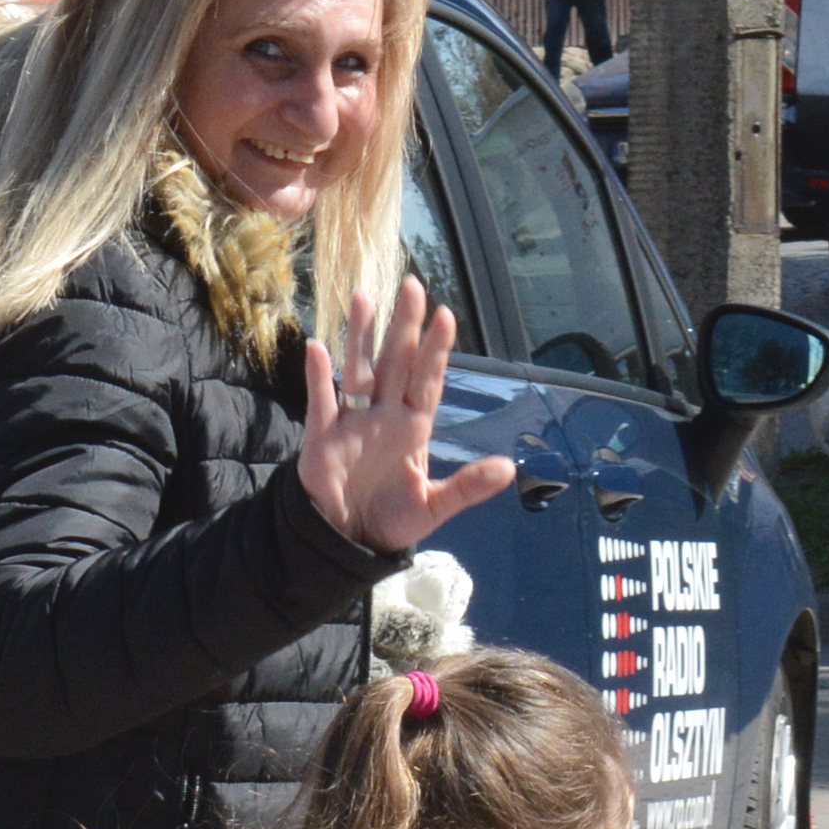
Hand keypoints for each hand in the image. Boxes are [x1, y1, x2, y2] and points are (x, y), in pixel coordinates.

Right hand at [299, 276, 517, 554]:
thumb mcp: (434, 507)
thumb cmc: (391, 520)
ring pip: (358, 370)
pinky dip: (320, 377)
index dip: (435, 350)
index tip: (446, 315)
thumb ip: (468, 487)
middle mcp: (385, 416)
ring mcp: (353, 423)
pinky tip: (318, 347)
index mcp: (414, 428)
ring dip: (360, 336)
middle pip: (396, 363)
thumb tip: (509, 469)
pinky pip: (322, 402)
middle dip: (403, 327)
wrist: (347, 542)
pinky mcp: (322, 438)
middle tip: (412, 286)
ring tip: (364, 297)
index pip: (427, 380)